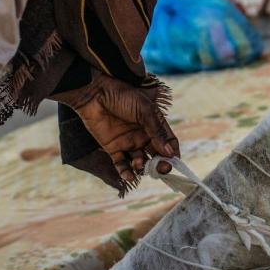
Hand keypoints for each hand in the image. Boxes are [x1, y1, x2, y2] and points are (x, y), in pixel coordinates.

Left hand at [54, 75, 178, 183]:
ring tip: (139, 164)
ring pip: (141, 163)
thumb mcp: (145, 110)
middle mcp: (144, 136)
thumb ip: (157, 131)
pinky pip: (122, 165)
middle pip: (157, 156)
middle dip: (160, 165)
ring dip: (143, 167)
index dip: (173, 153)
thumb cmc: (122, 96)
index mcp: (154, 125)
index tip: (175, 163)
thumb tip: (170, 152)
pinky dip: (126, 172)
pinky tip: (129, 175)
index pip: (169, 142)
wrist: (94, 94)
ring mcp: (129, 143)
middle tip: (161, 169)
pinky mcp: (114, 149)